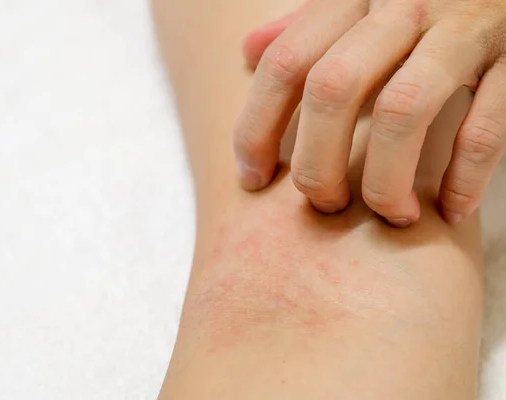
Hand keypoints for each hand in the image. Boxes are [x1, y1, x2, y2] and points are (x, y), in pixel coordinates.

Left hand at [234, 0, 505, 225]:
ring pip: (402, 111)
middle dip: (317, 163)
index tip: (252, 179)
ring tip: (390, 214)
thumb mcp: (356, 1)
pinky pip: (484, 129)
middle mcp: (402, 5)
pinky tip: (449, 210)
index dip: (255, 128)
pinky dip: (464, 179)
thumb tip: (248, 49)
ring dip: (386, 180)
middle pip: (333, 89)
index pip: (284, 64)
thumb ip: (305, 25)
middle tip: (324, 204)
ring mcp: (463, 28)